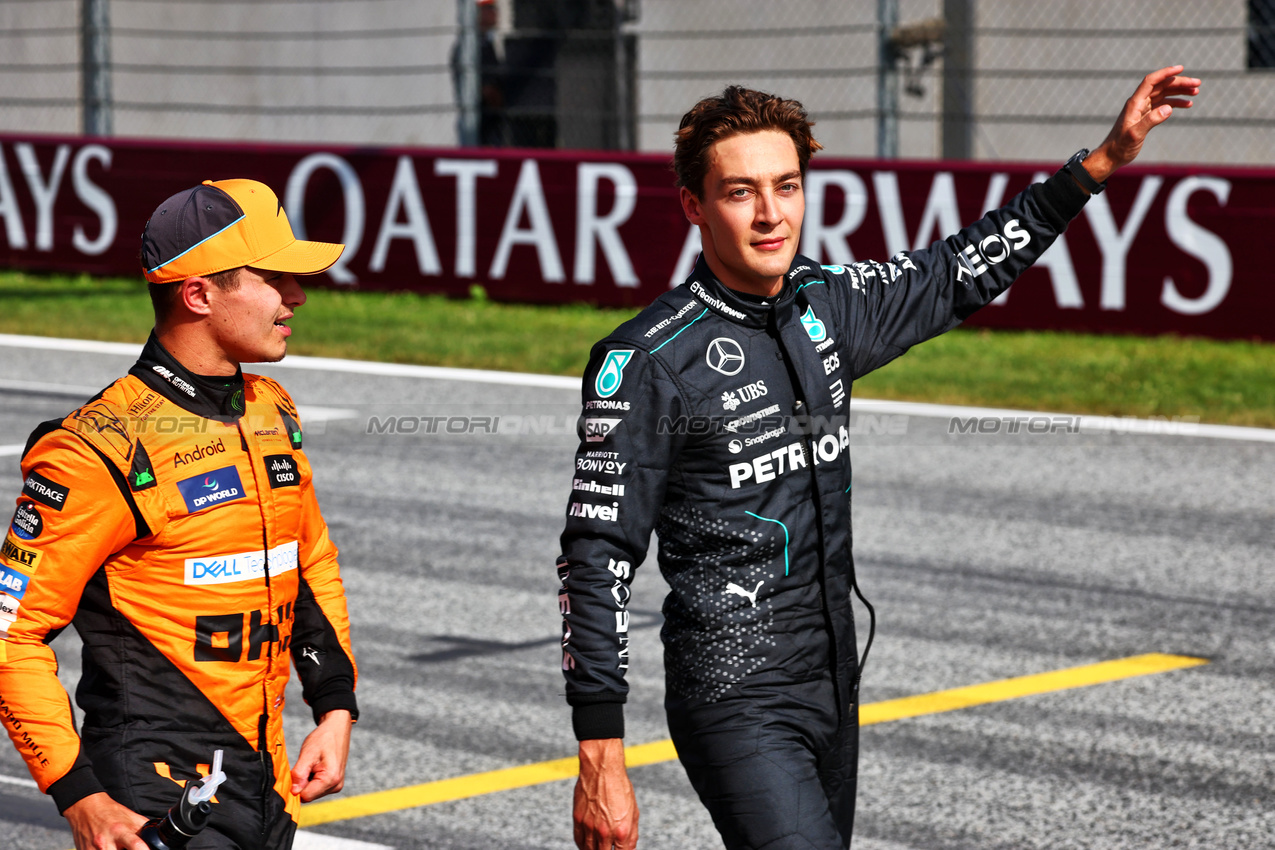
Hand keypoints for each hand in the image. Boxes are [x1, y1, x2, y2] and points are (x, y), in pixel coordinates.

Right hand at [63, 792, 148, 849]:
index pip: (136, 845)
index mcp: (121, 830)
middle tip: (126, 847)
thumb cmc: (110, 813)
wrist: (86, 809)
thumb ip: (144, 828)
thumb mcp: (131, 817)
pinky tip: (108, 847)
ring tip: (116, 846)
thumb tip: (156, 837)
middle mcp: (106, 842)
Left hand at [291, 709, 353, 801]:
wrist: (337, 729)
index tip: (295, 772)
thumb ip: (299, 774)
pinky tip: (315, 767)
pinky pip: (317, 788)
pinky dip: (312, 780)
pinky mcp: (335, 783)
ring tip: (312, 764)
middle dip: (302, 783)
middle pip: (309, 795)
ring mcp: (336, 785)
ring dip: (307, 781)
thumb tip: (293, 792)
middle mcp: (336, 785)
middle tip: (305, 765)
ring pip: (312, 792)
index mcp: (331, 779)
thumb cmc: (324, 738)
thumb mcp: (307, 753)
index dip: (296, 786)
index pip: (305, 796)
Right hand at [573, 738, 637, 849]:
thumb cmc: (620, 787)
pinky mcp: (578, 819)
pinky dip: (583, 845)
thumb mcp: (633, 812)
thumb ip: (631, 835)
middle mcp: (604, 831)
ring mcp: (589, 826)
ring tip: (598, 848)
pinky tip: (588, 845)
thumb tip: (628, 849)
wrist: (601, 768)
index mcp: (621, 830)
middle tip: (608, 848)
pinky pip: (578, 840)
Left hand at [1082, 66, 1200, 183]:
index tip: (1181, 68)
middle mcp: (1138, 103)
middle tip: (1198, 84)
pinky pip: (1163, 104)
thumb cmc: (1120, 147)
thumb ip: (1150, 121)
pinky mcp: (1146, 116)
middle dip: (1179, 82)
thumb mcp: (1135, 135)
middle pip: (1161, 86)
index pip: (1150, 81)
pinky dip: (1175, 103)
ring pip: (1163, 94)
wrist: (1112, 156)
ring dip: (1179, 91)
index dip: (1165, 73)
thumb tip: (1168, 108)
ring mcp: (1142, 109)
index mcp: (1134, 103)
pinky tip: (1187, 104)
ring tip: (1196, 92)